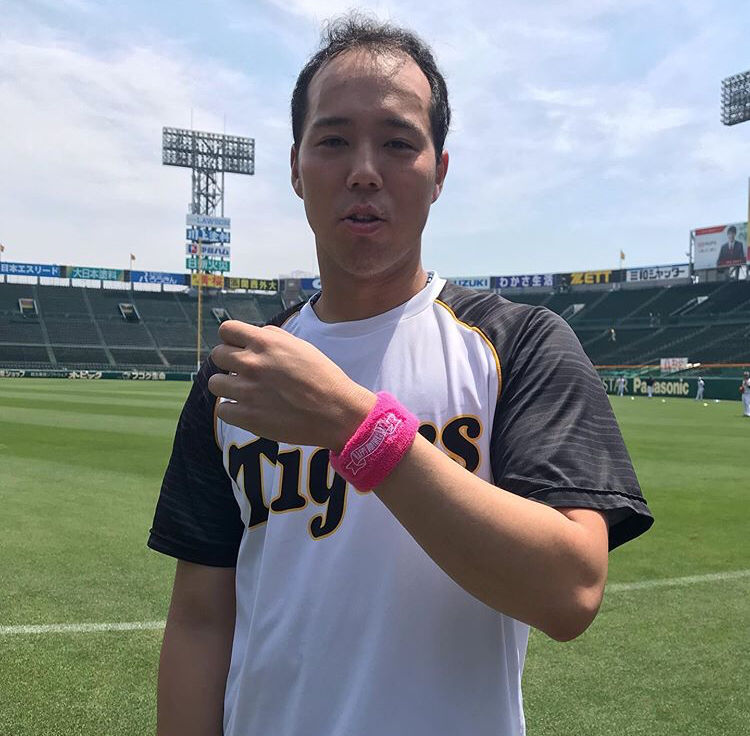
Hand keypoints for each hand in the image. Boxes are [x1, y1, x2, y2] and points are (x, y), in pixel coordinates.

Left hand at [207, 321, 375, 450]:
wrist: (335, 412)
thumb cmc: (322, 378)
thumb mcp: (301, 346)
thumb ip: (273, 337)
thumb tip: (254, 335)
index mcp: (265, 343)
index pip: (226, 330)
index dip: (232, 339)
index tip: (240, 348)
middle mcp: (252, 364)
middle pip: (217, 355)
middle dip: (229, 362)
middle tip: (245, 373)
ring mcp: (247, 391)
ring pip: (215, 383)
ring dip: (228, 386)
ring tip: (245, 392)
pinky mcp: (247, 417)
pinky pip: (222, 410)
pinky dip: (233, 410)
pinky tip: (249, 410)